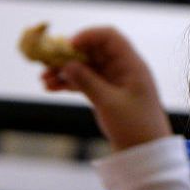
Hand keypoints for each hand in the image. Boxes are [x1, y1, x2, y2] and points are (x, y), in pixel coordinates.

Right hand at [41, 27, 170, 151]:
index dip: (87, 36)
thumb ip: (87, 82)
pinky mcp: (106, 93)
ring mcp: (114, 81)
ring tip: (44, 80)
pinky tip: (51, 88)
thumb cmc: (135, 126)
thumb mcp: (109, 103)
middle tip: (46, 63)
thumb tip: (66, 64)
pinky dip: (69, 83)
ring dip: (65, 71)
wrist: (145, 152)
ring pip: (86, 67)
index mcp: (131, 65)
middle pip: (92, 51)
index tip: (66, 46)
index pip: (110, 38)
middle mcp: (122, 68)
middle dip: (69, 56)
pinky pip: (85, 81)